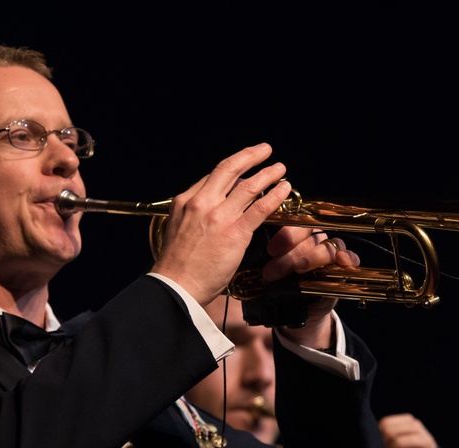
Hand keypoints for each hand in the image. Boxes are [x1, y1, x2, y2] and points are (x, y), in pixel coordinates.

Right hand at [151, 144, 290, 305]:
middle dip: (250, 155)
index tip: (243, 167)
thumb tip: (208, 213)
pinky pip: (260, 208)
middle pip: (229, 169)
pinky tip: (283, 189)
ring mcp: (219, 217)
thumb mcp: (176, 230)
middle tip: (265, 149)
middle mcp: (201, 203)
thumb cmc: (177, 267)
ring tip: (280, 168)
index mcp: (185, 202)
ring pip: (248, 185)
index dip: (232, 169)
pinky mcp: (235, 233)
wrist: (176, 287)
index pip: (211, 177)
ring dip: (268, 173)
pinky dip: (275, 195)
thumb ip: (192, 217)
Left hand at [263, 228, 359, 347]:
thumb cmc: (280, 286)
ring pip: (326, 246)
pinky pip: (351, 257)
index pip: (295, 224)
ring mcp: (330, 253)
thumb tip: (250, 252)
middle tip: (272, 270)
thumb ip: (266, 259)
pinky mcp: (343, 268)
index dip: (285, 234)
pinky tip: (340, 260)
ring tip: (298, 269)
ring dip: (311, 257)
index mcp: (295, 236)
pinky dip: (347, 257)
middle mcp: (314, 241)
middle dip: (290, 252)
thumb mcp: (270, 271)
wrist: (294, 311)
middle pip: (309, 236)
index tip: (270, 249)